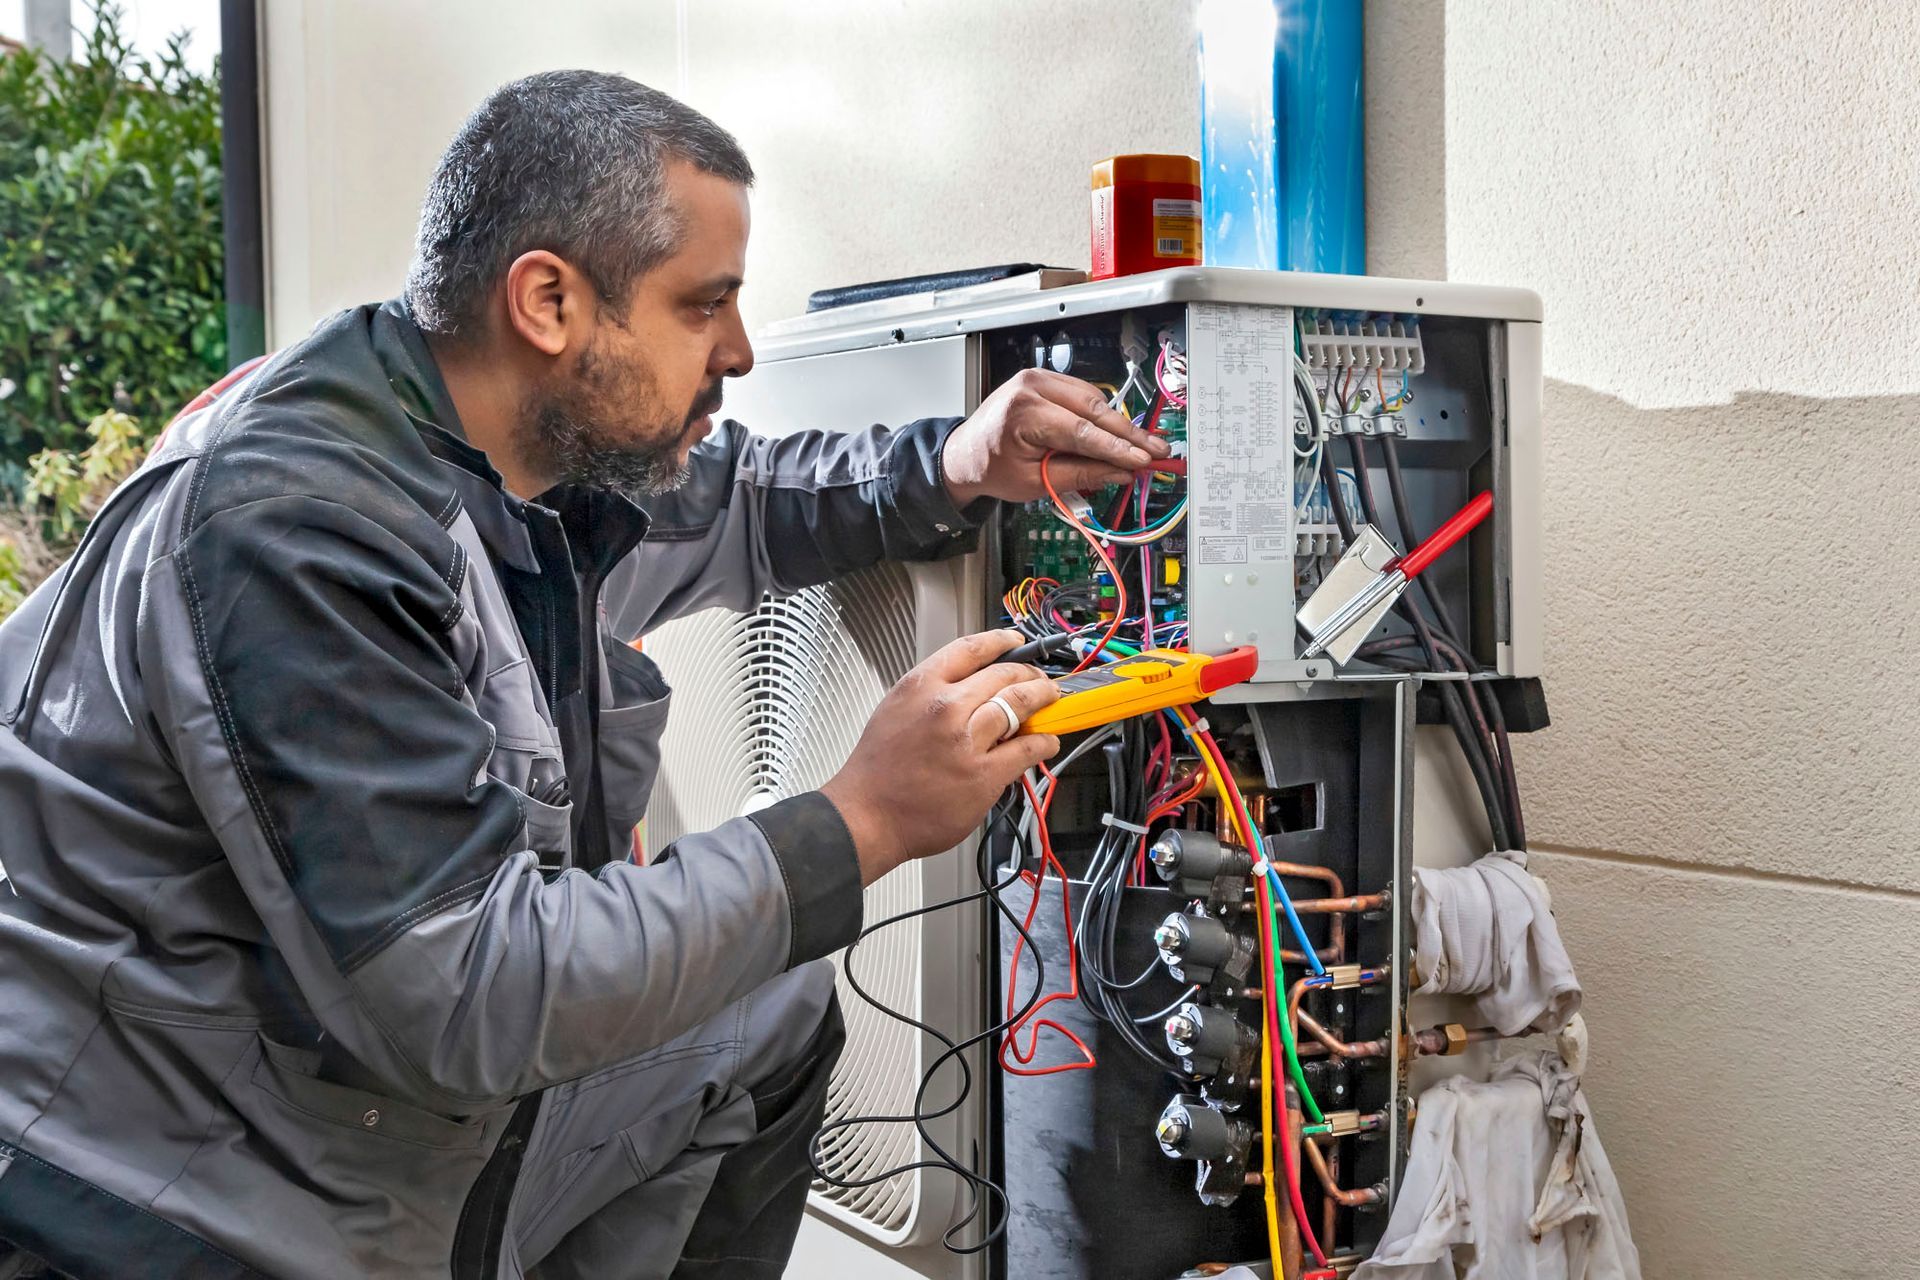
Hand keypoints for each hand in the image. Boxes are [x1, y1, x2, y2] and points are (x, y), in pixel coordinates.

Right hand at [820, 629, 1061, 884]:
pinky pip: (1027, 749)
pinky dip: (1044, 742)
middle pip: (1004, 675)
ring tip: (1051, 701)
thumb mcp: (895, 710)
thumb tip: (972, 685)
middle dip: (1029, 673)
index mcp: (920, 686)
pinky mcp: (984, 775)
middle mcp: (945, 707)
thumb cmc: (877, 769)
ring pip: (1020, 705)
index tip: (1015, 642)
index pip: (970, 649)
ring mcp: (966, 741)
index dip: (1001, 641)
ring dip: (1043, 699)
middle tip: (1039, 680)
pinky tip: (1048, 741)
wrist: (867, 815)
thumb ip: (931, 693)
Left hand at [940, 368, 1172, 505]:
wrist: (966, 452)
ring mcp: (1039, 378)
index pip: (1081, 431)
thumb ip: (1079, 475)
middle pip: (1093, 409)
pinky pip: (1084, 395)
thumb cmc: (992, 467)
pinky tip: (1118, 433)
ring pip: (1093, 400)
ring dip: (1118, 424)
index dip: (1117, 448)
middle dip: (1127, 434)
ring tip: (1142, 446)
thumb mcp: (1034, 482)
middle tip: (1155, 450)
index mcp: (1023, 411)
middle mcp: (1032, 386)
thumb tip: (1119, 473)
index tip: (1142, 461)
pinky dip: (1102, 415)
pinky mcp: (1047, 379)